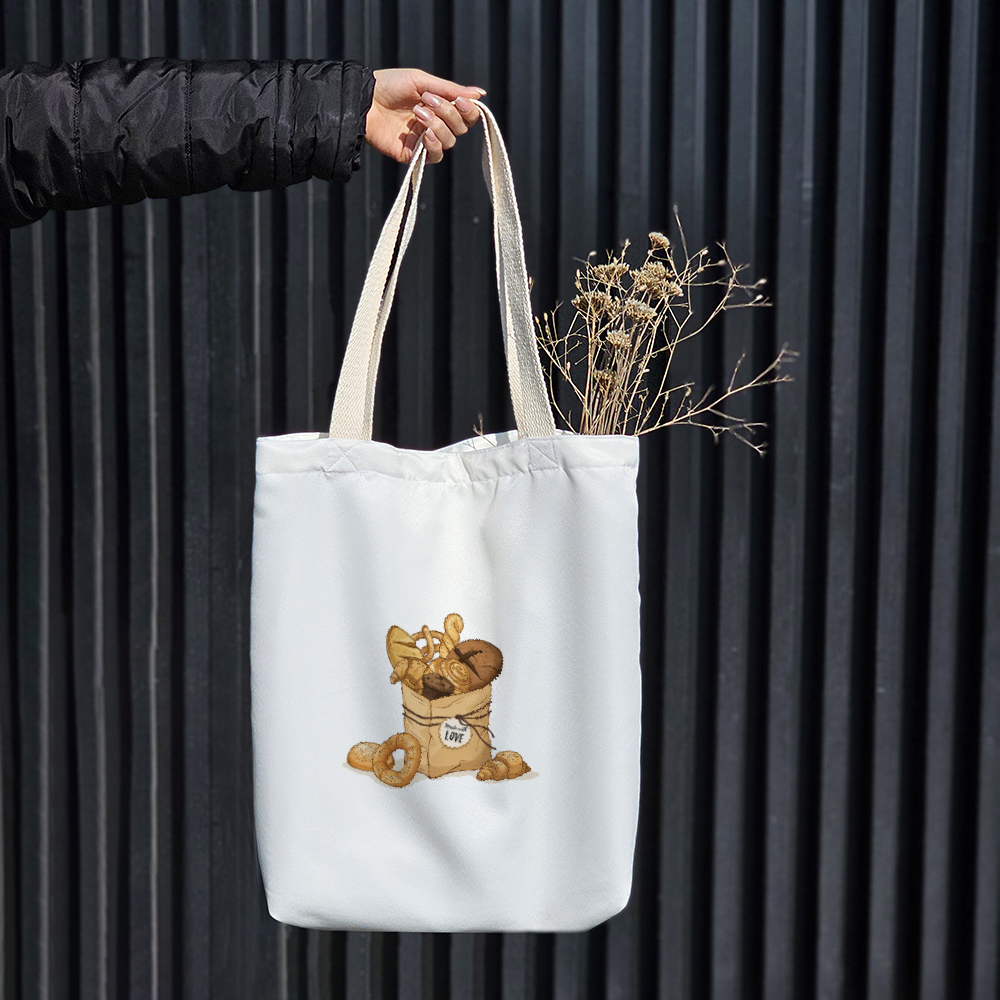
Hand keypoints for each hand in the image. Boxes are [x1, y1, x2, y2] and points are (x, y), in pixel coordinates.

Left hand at [365, 68, 483, 164]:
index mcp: (440, 106)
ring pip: (449, 141)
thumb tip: (481, 94)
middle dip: (448, 113)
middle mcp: (435, 124)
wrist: (364, 100)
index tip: (460, 101)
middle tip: (428, 100)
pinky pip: (435, 156)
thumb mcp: (422, 81)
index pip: (466, 115)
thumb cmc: (390, 85)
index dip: (469, 110)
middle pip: (460, 128)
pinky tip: (424, 134)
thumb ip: (451, 90)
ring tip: (417, 112)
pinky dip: (434, 145)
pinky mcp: (413, 154)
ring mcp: (424, 140)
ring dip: (437, 125)